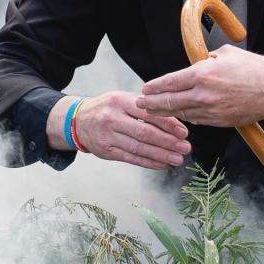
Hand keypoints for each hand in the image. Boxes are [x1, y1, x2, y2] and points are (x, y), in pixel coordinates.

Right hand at [49, 90, 190, 170]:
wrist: (78, 120)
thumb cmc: (107, 108)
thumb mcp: (122, 99)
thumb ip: (143, 108)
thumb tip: (173, 122)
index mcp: (120, 101)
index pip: (148, 113)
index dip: (168, 124)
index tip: (183, 132)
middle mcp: (112, 118)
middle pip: (145, 133)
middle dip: (168, 142)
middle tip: (185, 148)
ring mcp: (107, 136)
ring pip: (139, 148)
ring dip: (161, 155)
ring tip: (177, 159)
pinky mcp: (105, 151)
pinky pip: (130, 158)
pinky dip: (148, 162)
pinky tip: (161, 164)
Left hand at [138, 49, 263, 126]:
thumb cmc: (254, 68)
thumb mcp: (225, 54)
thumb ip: (205, 61)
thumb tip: (192, 66)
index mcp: (203, 74)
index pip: (170, 82)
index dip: (154, 87)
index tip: (144, 89)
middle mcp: (205, 94)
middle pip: (169, 101)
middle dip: (151, 104)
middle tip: (140, 104)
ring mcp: (213, 111)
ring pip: (182, 113)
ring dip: (166, 113)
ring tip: (154, 111)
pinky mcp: (221, 122)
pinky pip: (198, 120)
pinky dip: (187, 117)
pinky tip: (180, 114)